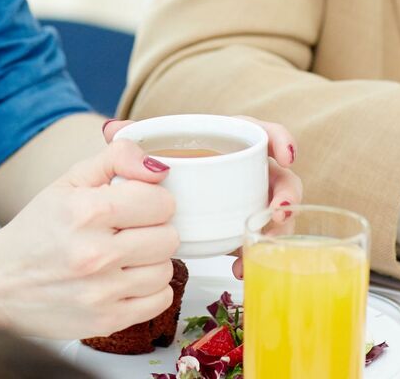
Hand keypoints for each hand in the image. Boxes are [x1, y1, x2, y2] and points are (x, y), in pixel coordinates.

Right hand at [0, 135, 179, 338]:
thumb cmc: (35, 230)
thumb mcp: (68, 182)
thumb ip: (116, 159)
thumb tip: (158, 165)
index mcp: (86, 211)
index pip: (161, 202)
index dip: (154, 200)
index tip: (139, 205)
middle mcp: (95, 253)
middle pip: (169, 237)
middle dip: (154, 229)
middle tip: (132, 231)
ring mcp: (102, 292)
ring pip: (167, 269)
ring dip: (152, 261)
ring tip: (126, 256)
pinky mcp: (106, 321)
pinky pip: (161, 301)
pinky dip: (150, 289)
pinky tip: (127, 280)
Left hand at [104, 117, 301, 277]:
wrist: (150, 202)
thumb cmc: (152, 168)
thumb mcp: (141, 153)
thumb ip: (129, 140)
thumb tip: (113, 131)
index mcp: (224, 142)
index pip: (259, 133)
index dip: (278, 138)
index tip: (285, 155)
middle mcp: (241, 170)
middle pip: (277, 176)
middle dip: (287, 193)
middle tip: (278, 211)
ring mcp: (244, 200)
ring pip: (274, 211)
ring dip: (275, 229)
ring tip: (260, 245)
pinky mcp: (238, 227)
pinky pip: (256, 240)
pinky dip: (253, 254)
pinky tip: (239, 268)